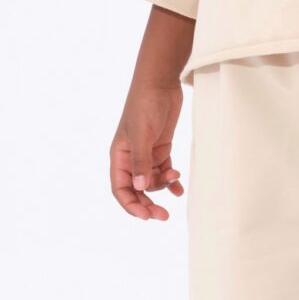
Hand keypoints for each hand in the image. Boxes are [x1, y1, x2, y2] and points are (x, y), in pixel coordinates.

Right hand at [111, 81, 184, 219]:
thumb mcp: (142, 134)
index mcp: (119, 156)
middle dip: (148, 203)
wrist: (160, 83)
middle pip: (137, 190)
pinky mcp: (161, 149)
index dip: (131, 205)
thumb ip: (141, 161)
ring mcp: (146, 154)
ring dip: (163, 186)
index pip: (120, 189)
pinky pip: (164, 172)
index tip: (145, 216)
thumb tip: (141, 187)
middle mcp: (131, 159)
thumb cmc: (145, 105)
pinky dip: (171, 181)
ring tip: (176, 180)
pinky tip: (179, 188)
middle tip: (163, 216)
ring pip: (152, 182)